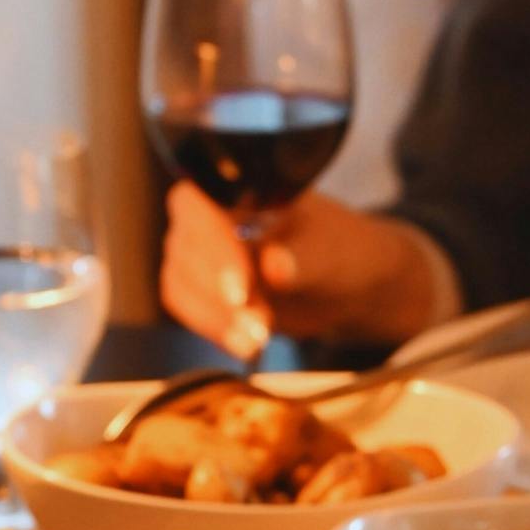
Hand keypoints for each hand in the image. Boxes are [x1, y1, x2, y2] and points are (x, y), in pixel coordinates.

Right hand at [160, 183, 441, 357]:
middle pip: (183, 249)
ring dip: (214, 316)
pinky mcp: (203, 285)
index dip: (212, 247)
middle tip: (259, 323)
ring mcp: (203, 250)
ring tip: (256, 339)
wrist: (351, 283)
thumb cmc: (343, 251)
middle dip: (217, 294)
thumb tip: (273, 266)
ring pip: (179, 282)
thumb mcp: (333, 253)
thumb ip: (304, 259)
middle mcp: (212, 213)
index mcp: (243, 186)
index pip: (198, 206)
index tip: (240, 291)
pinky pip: (188, 306)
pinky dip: (212, 327)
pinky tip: (244, 344)